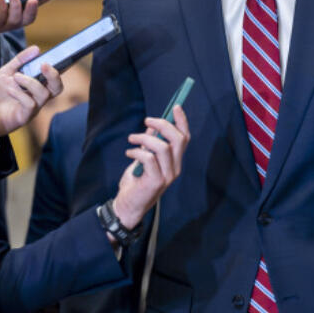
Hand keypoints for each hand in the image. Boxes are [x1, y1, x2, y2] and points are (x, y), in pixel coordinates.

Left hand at [0, 46, 62, 140]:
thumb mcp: (6, 72)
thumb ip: (21, 60)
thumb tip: (36, 49)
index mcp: (36, 86)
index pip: (54, 78)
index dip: (60, 68)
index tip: (56, 58)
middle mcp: (38, 97)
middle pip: (57, 88)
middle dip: (54, 75)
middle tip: (44, 64)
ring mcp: (32, 108)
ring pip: (44, 94)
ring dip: (31, 82)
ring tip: (16, 76)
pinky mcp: (24, 117)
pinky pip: (30, 104)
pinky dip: (20, 94)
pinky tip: (9, 89)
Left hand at [110, 105, 190, 229]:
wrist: (128, 205)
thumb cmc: (136, 181)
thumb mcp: (144, 157)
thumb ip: (151, 143)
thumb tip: (153, 126)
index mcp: (175, 161)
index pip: (185, 138)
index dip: (182, 122)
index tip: (176, 107)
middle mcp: (175, 168)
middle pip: (178, 139)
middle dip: (163, 125)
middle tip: (147, 121)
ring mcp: (168, 176)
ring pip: (163, 147)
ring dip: (144, 138)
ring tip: (131, 139)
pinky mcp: (156, 182)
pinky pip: (148, 158)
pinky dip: (136, 151)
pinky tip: (129, 153)